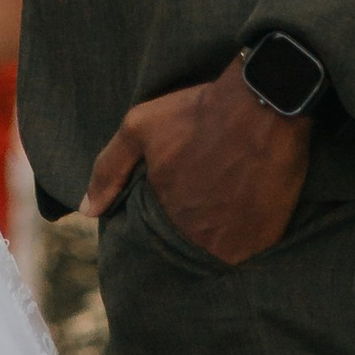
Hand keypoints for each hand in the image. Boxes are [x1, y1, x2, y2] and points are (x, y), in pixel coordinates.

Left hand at [82, 60, 310, 264]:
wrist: (263, 102)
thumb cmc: (199, 113)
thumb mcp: (140, 128)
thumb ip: (109, 170)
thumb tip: (87, 209)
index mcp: (166, 218)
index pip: (156, 239)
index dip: (164, 221)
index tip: (174, 202)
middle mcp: (200, 239)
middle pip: (189, 248)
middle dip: (192, 229)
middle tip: (203, 200)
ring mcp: (236, 242)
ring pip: (219, 252)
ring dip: (219, 238)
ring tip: (225, 206)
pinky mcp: (267, 237)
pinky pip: (250, 250)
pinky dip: (246, 237)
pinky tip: (246, 211)